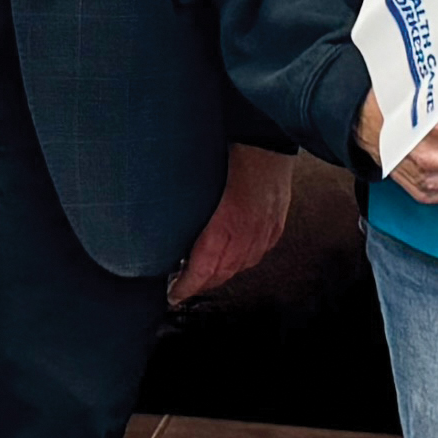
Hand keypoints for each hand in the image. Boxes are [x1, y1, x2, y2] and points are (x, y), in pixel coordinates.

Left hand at [167, 144, 297, 305]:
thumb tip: (163, 229)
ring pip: (238, 268)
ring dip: (217, 275)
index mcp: (226, 225)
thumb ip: (186, 211)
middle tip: (179, 287)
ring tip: (199, 274)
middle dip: (199, 284)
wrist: (266, 141)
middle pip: (220, 275)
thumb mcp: (201, 185)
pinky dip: (237, 262)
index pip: (203, 270)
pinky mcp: (275, 229)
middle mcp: (248, 235)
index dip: (187, 287)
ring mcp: (264, 234)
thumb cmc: (229, 156)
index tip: (172, 296)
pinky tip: (227, 259)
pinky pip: (254, 256)